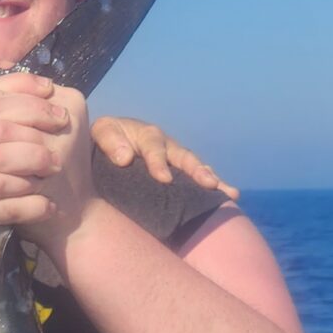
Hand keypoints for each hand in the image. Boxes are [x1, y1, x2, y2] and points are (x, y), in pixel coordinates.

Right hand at [0, 77, 96, 268]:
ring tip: (58, 163)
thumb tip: (18, 90)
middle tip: (63, 120)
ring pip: (4, 157)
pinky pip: (8, 203)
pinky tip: (50, 204)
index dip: (21, 87)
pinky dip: (32, 205)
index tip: (50, 89)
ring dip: (36, 158)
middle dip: (36, 116)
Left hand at [91, 115, 237, 197]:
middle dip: (198, 171)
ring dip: (212, 181)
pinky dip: (211, 190)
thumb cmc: (107, 139)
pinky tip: (227, 200)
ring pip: (196, 169)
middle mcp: (167, 146)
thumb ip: (110, 141)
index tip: (164, 178)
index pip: (155, 147)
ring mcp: (175, 161)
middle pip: (185, 158)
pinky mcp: (178, 175)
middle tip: (209, 184)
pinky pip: (195, 182)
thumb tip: (124, 158)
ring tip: (229, 194)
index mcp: (148, 135)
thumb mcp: (103, 132)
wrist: (109, 147)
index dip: (159, 161)